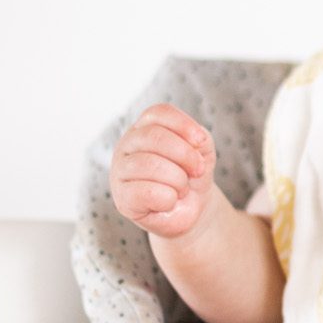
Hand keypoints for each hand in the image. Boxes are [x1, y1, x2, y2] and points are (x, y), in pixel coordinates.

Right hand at [109, 104, 217, 239]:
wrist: (191, 208)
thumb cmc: (192, 175)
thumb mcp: (202, 151)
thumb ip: (199, 139)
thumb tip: (194, 142)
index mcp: (144, 128)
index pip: (158, 113)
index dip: (183, 125)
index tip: (201, 142)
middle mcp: (127, 145)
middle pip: (154, 137)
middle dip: (185, 155)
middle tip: (198, 170)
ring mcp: (121, 171)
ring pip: (150, 164)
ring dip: (178, 179)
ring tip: (182, 188)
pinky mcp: (123, 198)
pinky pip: (147, 191)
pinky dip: (168, 198)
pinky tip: (169, 201)